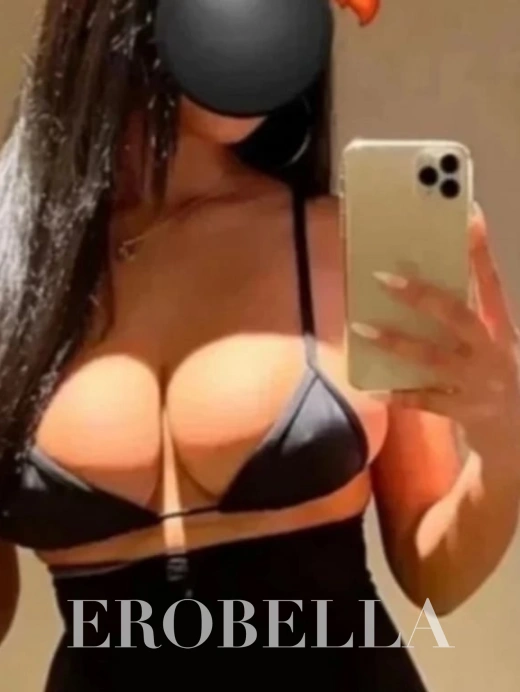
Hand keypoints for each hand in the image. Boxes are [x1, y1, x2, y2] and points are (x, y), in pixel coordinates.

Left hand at [350, 207, 519, 455]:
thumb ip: (470, 318)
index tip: (468, 215)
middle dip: (421, 295)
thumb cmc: (504, 379)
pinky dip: (399, 395)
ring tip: (361, 327)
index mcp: (501, 328)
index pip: (491, 282)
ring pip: (433, 358)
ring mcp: (478, 382)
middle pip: (457, 315)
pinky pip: (426, 401)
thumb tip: (422, 289)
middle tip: (383, 276)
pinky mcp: (465, 411)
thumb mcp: (497, 344)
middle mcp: (493, 351)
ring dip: (396, 342)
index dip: (480, 251)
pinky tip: (372, 388)